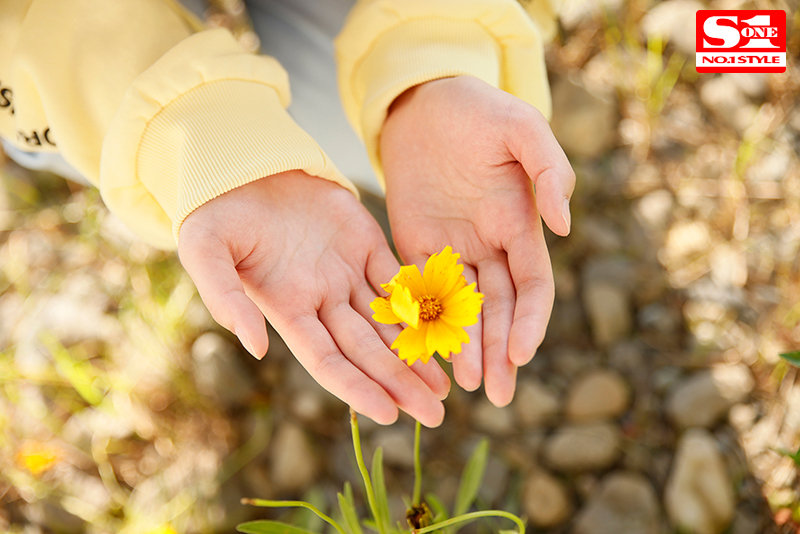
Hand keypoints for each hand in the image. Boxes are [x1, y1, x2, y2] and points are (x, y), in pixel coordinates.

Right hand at [178, 171, 449, 426]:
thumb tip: (255, 349)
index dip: (357, 388)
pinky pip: (398, 280)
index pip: (328, 360)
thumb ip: (227, 299)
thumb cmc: (217, 211)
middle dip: (399, 384)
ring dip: (415, 354)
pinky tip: (444, 328)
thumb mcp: (206, 251)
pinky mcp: (366, 244)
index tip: (388, 414)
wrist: (242, 166)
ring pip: (388, 323)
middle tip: (435, 416)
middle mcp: (321, 299)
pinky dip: (421, 304)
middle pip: (367, 351)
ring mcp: (346, 273)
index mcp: (287, 308)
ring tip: (444, 389)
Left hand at [380, 76, 574, 406]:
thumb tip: (563, 227)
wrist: (422, 102)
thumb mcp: (522, 128)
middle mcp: (489, 246)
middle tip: (494, 395)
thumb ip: (551, 171)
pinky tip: (419, 351)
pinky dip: (422, 321)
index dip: (531, 321)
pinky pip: (419, 290)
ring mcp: (452, 249)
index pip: (532, 286)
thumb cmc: (479, 110)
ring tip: (461, 385)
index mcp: (519, 226)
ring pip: (461, 309)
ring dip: (464, 347)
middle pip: (499, 310)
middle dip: (499, 352)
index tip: (521, 354)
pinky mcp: (414, 246)